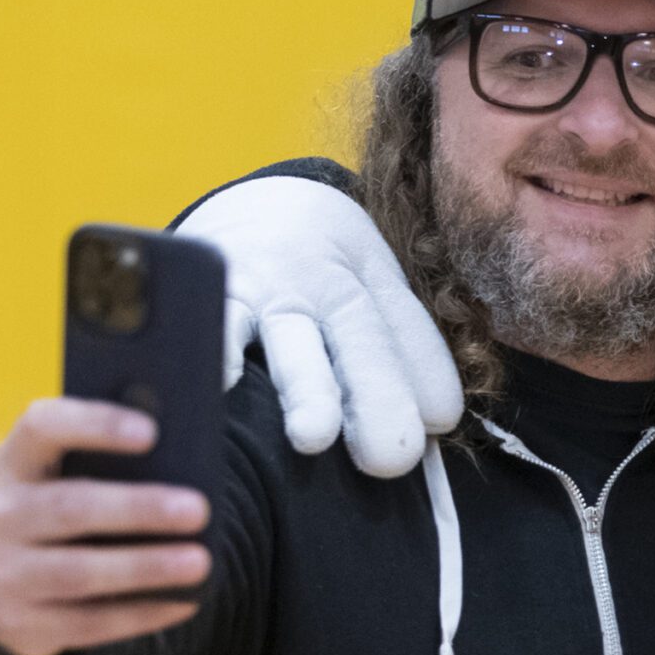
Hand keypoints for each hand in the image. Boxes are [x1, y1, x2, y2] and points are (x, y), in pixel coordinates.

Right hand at [0, 399, 212, 654]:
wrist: (0, 584)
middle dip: (137, 509)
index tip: (152, 433)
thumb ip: (109, 466)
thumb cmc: (59, 512)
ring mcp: (2, 573)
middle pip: (69, 507)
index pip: (42, 427)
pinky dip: (141, 613)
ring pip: (78, 572)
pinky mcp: (19, 623)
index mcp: (14, 463)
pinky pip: (88, 622)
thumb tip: (186, 465)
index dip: (95, 425)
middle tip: (198, 510)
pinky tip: (184, 601)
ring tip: (199, 562)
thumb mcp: (64, 479)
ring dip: (145, 567)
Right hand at [176, 175, 463, 475]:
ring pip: (291, 338)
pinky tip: (223, 386)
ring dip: (306, 387)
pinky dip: (218, 348)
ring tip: (315, 435)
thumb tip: (440, 422)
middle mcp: (323, 286)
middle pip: (358, 339)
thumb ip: (404, 350)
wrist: (258, 199)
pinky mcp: (213, 288)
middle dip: (376, 394)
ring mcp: (267, 287)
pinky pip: (216, 319)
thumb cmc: (326, 268)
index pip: (405, 331)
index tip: (441, 419)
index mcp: (371, 288)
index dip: (425, 371)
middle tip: (392, 455)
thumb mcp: (372, 287)